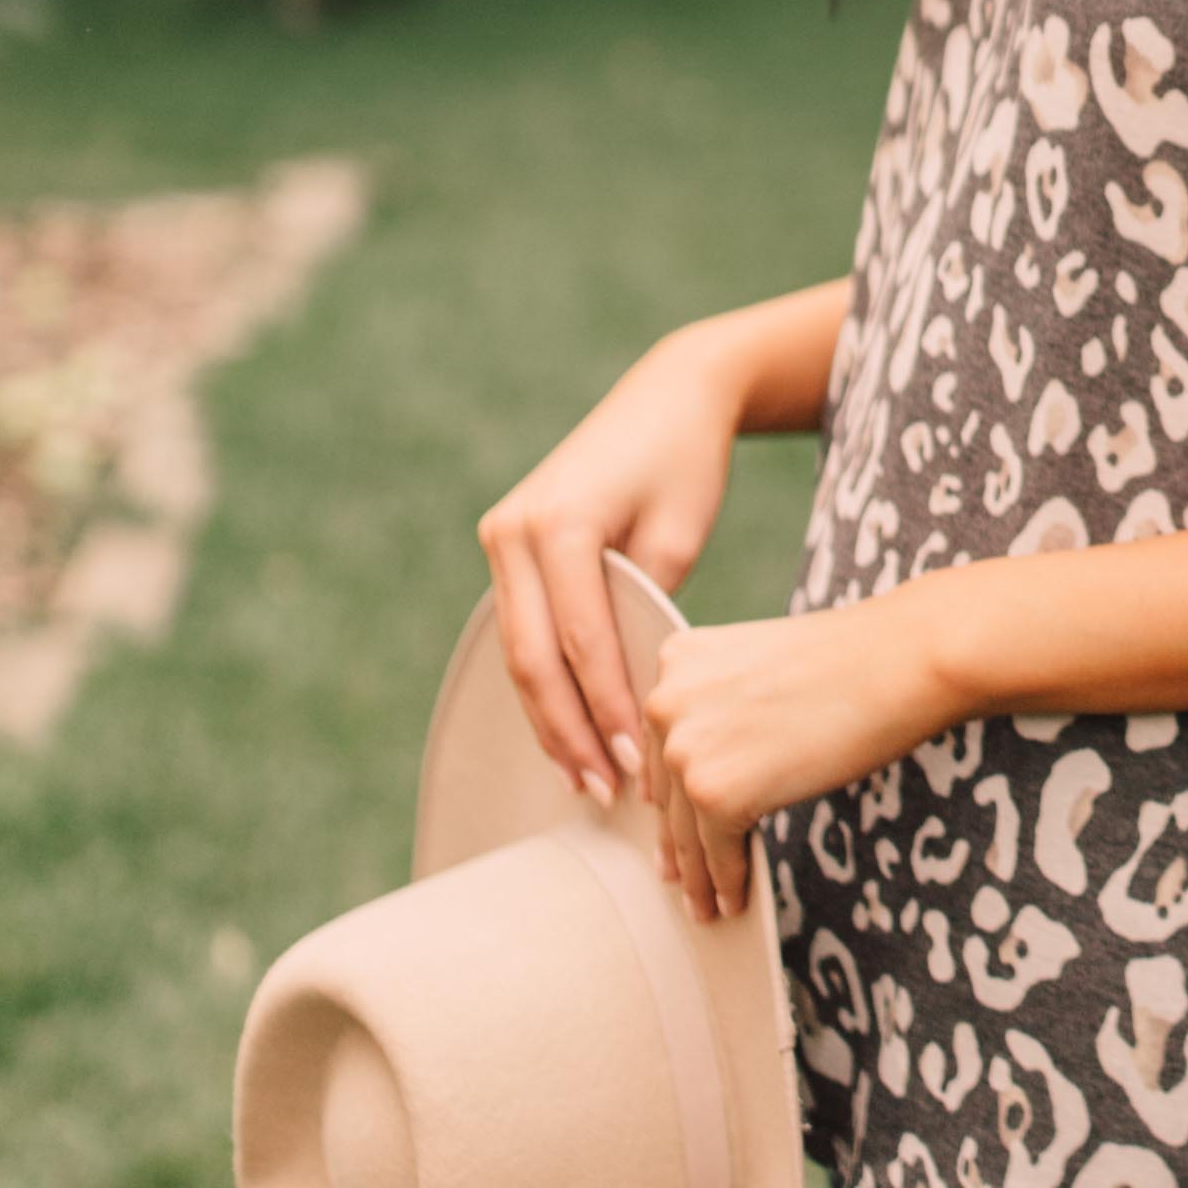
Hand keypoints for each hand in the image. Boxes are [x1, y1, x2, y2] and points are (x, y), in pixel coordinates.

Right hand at [477, 323, 749, 807]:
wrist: (668, 397)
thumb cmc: (686, 464)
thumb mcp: (677, 538)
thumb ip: (642, 609)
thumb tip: (621, 691)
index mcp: (559, 524)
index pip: (580, 642)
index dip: (607, 710)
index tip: (637, 765)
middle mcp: (514, 531)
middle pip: (535, 657)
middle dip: (570, 731)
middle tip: (606, 790)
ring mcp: (501, 537)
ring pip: (520, 651)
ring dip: (550, 719)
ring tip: (586, 778)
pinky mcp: (506, 546)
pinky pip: (523, 629)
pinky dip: (543, 682)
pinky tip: (567, 730)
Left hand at [640, 593, 954, 916]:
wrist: (901, 662)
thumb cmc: (856, 661)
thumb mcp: (762, 667)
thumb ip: (726, 705)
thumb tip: (721, 764)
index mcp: (678, 661)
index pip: (663, 742)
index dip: (667, 792)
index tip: (667, 822)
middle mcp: (668, 701)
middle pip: (668, 791)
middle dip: (675, 839)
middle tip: (676, 874)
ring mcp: (687, 749)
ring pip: (687, 831)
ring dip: (698, 875)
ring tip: (705, 906)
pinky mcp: (717, 793)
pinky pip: (716, 854)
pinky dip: (727, 883)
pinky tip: (734, 902)